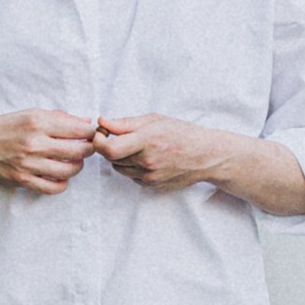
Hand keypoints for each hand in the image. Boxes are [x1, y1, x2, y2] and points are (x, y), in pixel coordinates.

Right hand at [0, 107, 97, 195]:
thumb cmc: (5, 128)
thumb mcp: (30, 114)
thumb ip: (58, 117)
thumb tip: (85, 121)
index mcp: (37, 122)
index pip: (78, 129)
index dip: (91, 132)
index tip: (92, 134)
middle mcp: (34, 143)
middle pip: (78, 151)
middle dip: (89, 149)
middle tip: (87, 148)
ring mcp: (29, 163)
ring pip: (69, 170)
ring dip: (77, 166)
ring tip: (74, 161)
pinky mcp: (23, 179)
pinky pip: (53, 187)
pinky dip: (63, 183)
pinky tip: (61, 176)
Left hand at [93, 112, 229, 193]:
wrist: (205, 156)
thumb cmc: (182, 133)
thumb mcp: (154, 120)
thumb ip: (125, 123)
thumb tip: (102, 122)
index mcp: (147, 141)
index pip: (110, 149)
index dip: (98, 142)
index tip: (100, 134)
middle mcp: (147, 161)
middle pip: (111, 158)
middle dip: (109, 147)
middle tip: (117, 136)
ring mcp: (149, 176)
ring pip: (119, 168)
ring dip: (120, 158)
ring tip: (135, 146)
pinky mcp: (151, 185)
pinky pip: (131, 176)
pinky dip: (132, 167)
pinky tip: (146, 157)